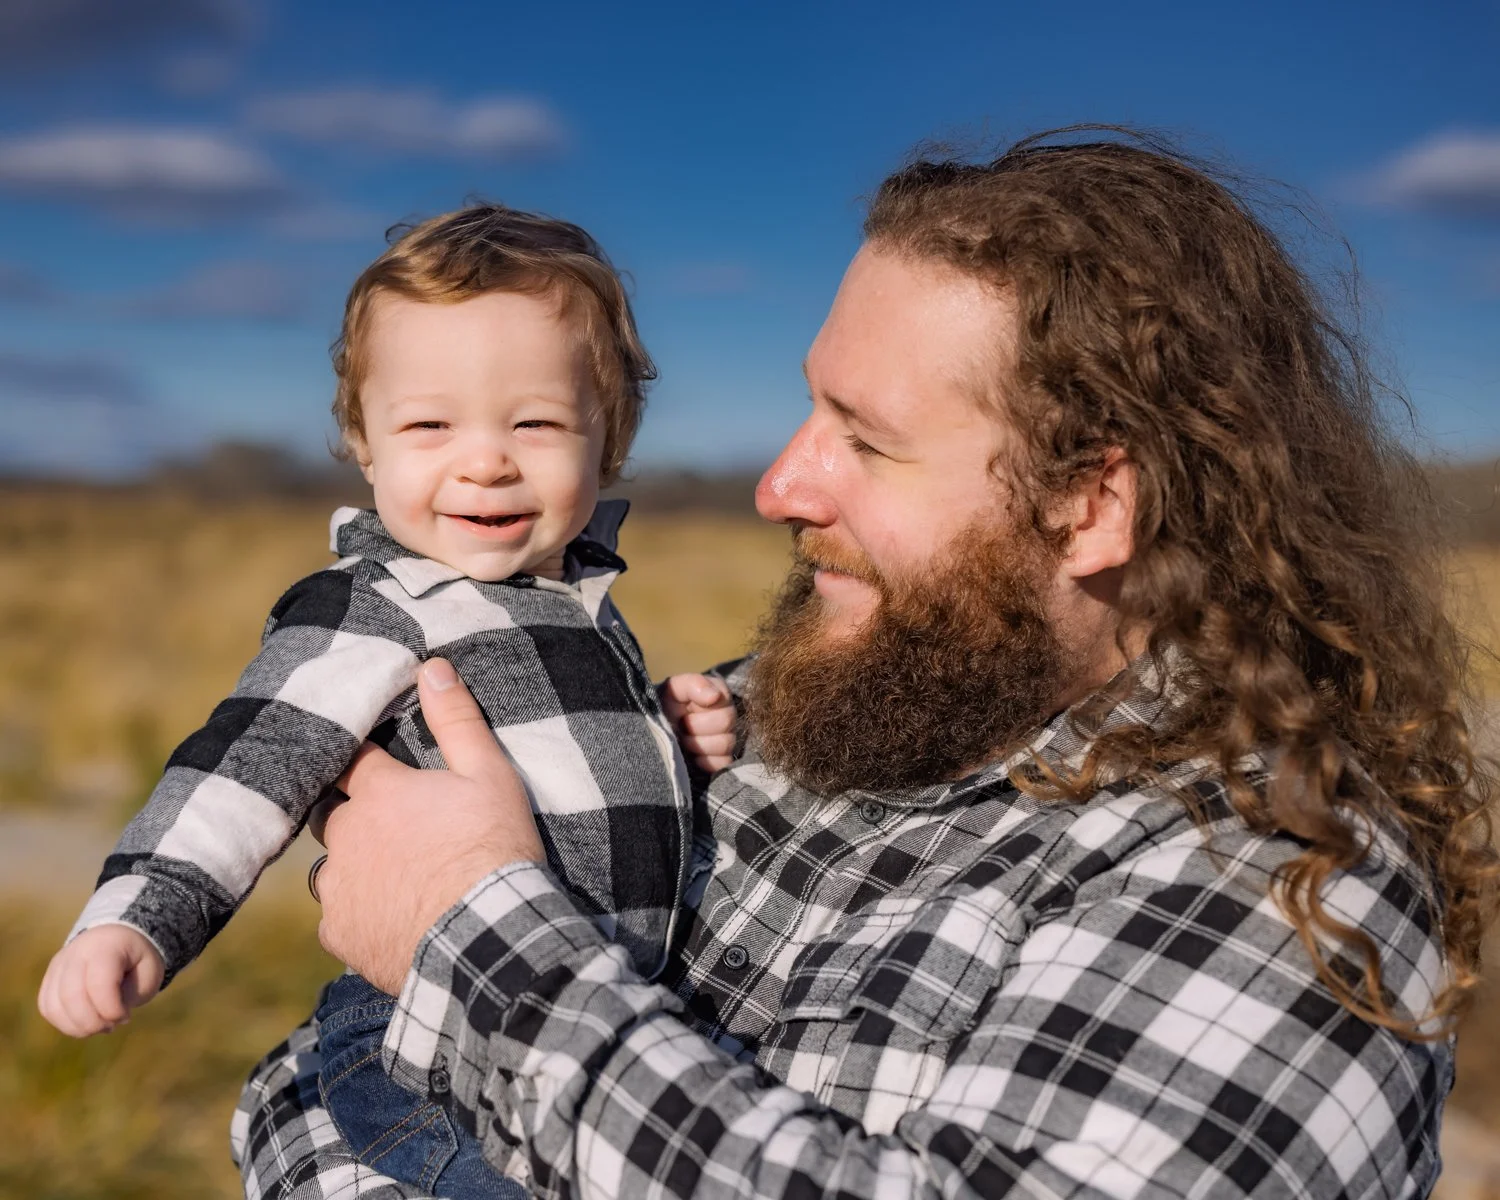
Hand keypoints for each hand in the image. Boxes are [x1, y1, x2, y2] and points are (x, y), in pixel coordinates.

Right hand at [38, 924, 164, 1036]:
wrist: (117, 936)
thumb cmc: (136, 958)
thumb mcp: (149, 972)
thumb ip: (131, 995)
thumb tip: (107, 1018)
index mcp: (106, 947)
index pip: (99, 984)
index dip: (111, 1010)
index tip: (126, 1017)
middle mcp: (76, 953)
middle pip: (71, 997)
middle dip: (92, 1023)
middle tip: (111, 1026)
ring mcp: (58, 965)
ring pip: (54, 1006)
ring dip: (77, 1027)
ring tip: (99, 1026)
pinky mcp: (49, 978)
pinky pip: (47, 1008)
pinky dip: (64, 1023)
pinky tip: (85, 1022)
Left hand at [315, 658, 544, 994]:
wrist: (488, 937)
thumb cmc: (494, 848)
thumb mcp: (489, 776)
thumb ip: (457, 721)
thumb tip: (433, 667)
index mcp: (380, 792)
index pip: (354, 760)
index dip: (366, 762)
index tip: (380, 769)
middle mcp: (347, 836)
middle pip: (332, 814)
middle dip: (353, 814)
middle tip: (392, 827)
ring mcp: (339, 887)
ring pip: (330, 869)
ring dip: (352, 867)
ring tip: (391, 879)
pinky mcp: (341, 933)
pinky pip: (338, 918)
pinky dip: (358, 915)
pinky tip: (389, 920)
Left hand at [660, 673, 735, 772]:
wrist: (654, 732)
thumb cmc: (664, 706)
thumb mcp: (672, 689)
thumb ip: (692, 684)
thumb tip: (714, 696)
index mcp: (718, 693)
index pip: (724, 698)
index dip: (701, 706)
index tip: (685, 708)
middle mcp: (728, 715)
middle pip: (725, 721)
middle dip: (695, 725)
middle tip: (681, 725)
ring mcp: (727, 738)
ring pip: (725, 743)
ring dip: (697, 744)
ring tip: (683, 740)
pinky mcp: (722, 760)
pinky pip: (722, 762)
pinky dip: (703, 761)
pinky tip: (692, 755)